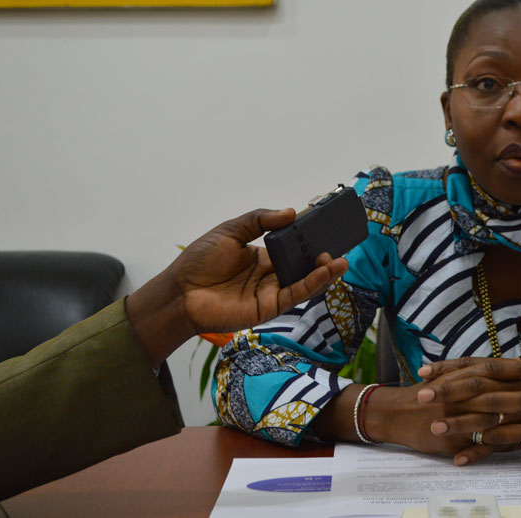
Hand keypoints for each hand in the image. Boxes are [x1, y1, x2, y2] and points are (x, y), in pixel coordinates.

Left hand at [127, 208, 348, 365]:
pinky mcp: (268, 308)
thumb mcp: (230, 230)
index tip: (326, 226)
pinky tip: (324, 271)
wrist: (180, 291)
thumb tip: (291, 212)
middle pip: (304, 266)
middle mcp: (271, 275)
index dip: (309, 239)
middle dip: (323, 257)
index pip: (293, 247)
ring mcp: (271, 292)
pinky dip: (312, 284)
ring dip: (324, 273)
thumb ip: (259, 220)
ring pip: (305, 282)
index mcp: (263, 257)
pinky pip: (295, 295)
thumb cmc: (199, 261)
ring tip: (340, 261)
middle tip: (339, 245)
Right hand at [359, 373, 520, 463]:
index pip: (491, 369)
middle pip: (495, 395)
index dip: (514, 369)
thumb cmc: (425, 394)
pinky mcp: (454, 441)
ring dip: (519, 423)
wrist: (396, 414)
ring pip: (493, 423)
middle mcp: (459, 398)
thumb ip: (472, 373)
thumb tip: (503, 366)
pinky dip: (503, 445)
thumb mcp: (448, 376)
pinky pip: (483, 445)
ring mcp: (457, 421)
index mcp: (460, 378)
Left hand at [417, 357, 520, 463]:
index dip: (446, 368)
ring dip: (457, 423)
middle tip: (420, 397)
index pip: (470, 365)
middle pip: (472, 387)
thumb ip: (496, 372)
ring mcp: (516, 408)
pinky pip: (498, 443)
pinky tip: (459, 460)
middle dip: (445, 392)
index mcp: (505, 369)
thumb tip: (471, 372)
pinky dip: (478, 452)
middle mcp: (508, 385)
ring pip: (482, 416)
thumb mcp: (520, 370)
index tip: (423, 371)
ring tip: (435, 428)